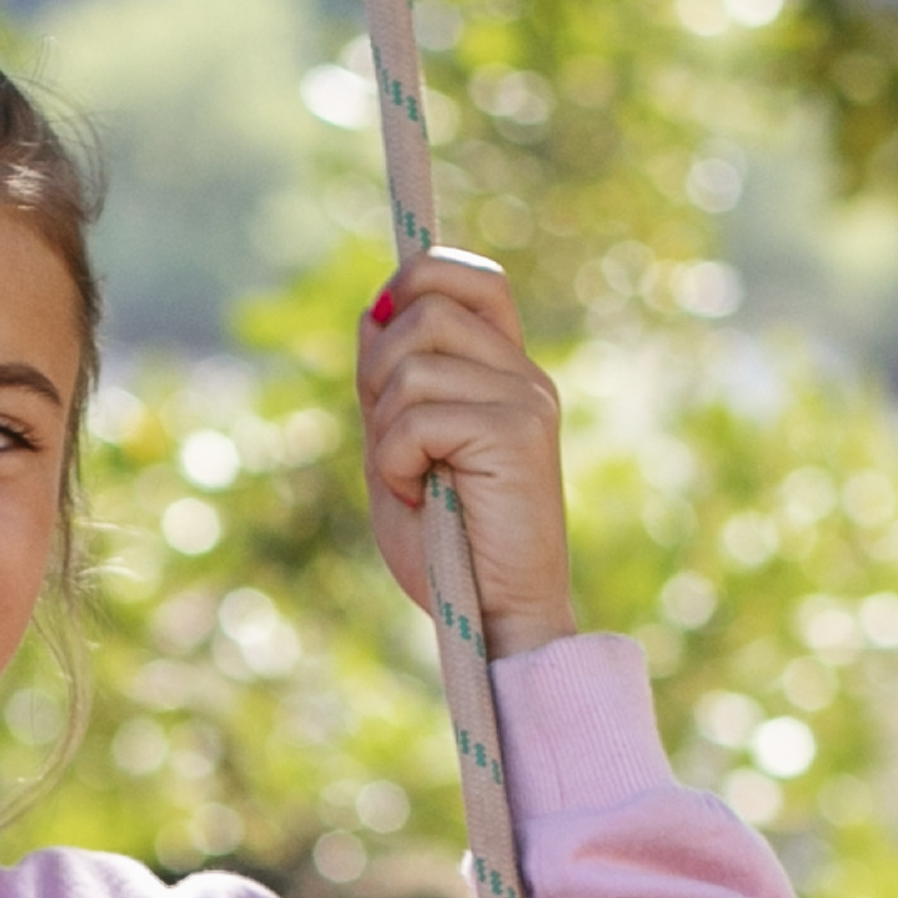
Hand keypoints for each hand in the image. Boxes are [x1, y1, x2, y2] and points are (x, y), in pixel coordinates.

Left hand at [356, 247, 580, 657]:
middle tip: (390, 439)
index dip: (417, 279)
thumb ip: (389, 385)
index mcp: (504, 372)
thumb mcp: (400, 451)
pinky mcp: (514, 434)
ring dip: (385, 427)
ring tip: (410, 479)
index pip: (470, 278)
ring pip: (414, 362)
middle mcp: (523, 375)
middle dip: (378, 367)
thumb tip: (373, 310)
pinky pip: (418, 416)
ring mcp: (524, 400)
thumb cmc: (447, 550)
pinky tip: (417, 496)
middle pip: (427, 305)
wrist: (494, 619)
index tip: (381, 329)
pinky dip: (395, 461)